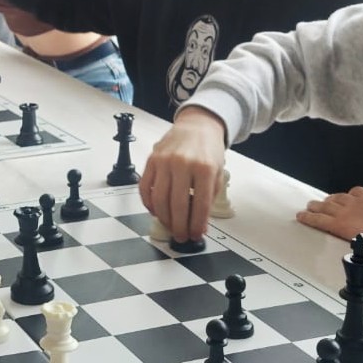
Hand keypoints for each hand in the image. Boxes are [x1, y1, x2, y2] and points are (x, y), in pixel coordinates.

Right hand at [139, 107, 226, 242]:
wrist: (196, 126)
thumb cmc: (208, 150)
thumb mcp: (217, 172)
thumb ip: (208, 197)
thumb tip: (198, 223)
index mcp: (204, 168)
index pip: (199, 204)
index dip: (197, 224)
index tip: (196, 235)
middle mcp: (183, 164)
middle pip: (177, 205)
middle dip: (180, 226)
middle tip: (182, 236)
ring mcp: (164, 161)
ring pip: (159, 199)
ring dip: (164, 218)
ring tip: (170, 226)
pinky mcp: (151, 160)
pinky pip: (145, 187)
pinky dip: (149, 203)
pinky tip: (156, 211)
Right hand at [296, 187, 362, 250]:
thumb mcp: (361, 244)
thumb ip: (350, 236)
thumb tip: (349, 235)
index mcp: (341, 225)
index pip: (319, 220)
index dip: (308, 218)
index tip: (300, 215)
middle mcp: (346, 211)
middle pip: (325, 206)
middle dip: (315, 206)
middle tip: (309, 206)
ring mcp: (358, 201)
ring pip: (338, 197)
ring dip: (330, 199)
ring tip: (326, 200)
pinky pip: (356, 191)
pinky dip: (350, 193)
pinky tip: (350, 194)